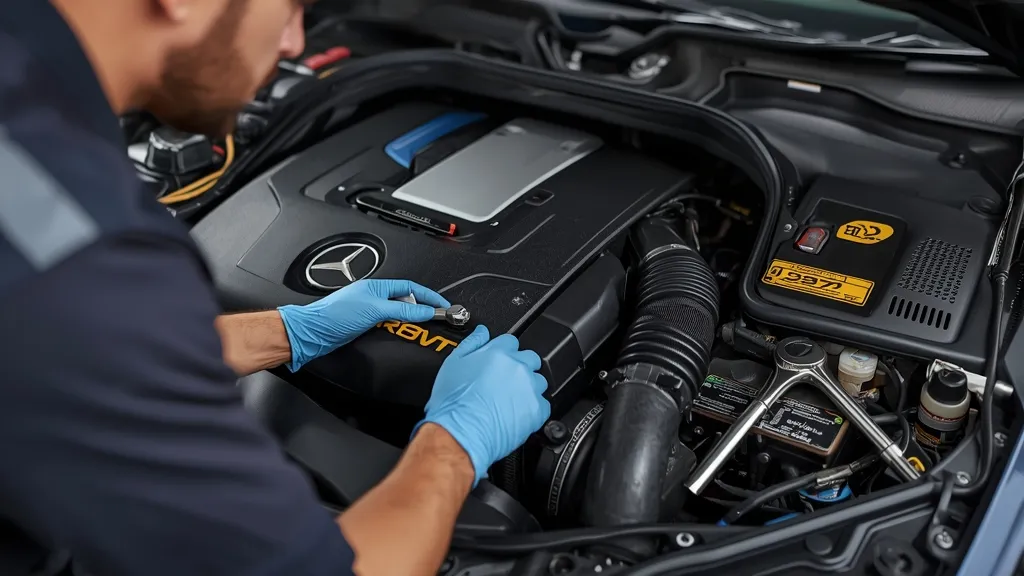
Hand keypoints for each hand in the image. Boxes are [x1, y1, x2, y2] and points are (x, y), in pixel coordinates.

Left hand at [278, 279, 449, 370]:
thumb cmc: (334, 315)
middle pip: (406, 301)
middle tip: (437, 318)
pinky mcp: (365, 325)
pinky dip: (398, 329)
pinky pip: (388, 325)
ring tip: (423, 326)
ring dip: (410, 320)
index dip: (429, 296)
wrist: (313, 332)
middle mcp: (374, 297)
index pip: (411, 288)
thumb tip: (425, 311)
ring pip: (398, 314)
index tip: (443, 306)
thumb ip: (402, 310)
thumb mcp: (375, 310)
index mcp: (378, 286)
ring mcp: (369, 312)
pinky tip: (401, 334)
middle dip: (423, 308)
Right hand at [415, 325, 549, 485]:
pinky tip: (517, 414)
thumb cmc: (454, 404)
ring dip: (529, 387)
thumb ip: (471, 343)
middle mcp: (517, 367)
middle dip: (521, 367)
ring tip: (512, 401)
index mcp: (498, 353)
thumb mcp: (453, 364)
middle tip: (506, 382)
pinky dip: (534, 408)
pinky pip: (543, 404)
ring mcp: (529, 388)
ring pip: (539, 381)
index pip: (511, 341)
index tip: (501, 361)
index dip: (505, 351)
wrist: (461, 433)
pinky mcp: (537, 409)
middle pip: (530, 358)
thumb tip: (482, 332)